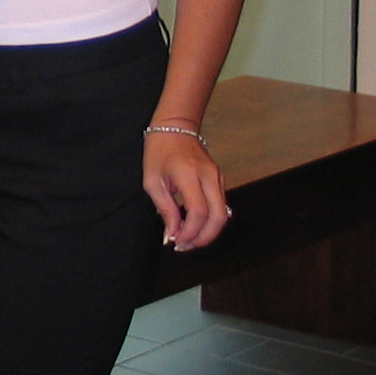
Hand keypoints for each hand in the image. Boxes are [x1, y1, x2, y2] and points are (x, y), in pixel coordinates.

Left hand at [144, 128, 228, 251]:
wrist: (175, 128)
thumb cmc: (159, 151)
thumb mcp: (152, 181)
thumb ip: (165, 209)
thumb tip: (172, 234)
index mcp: (189, 174)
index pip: (198, 211)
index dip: (190, 232)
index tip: (176, 241)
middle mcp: (209, 176)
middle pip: (218, 217)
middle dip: (203, 238)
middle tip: (185, 246)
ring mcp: (217, 177)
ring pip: (223, 214)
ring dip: (207, 232)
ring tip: (188, 240)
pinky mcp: (219, 179)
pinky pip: (220, 207)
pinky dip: (209, 221)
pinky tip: (194, 227)